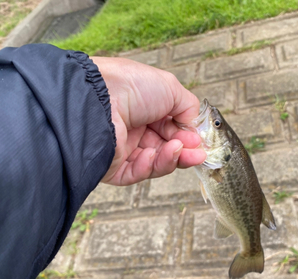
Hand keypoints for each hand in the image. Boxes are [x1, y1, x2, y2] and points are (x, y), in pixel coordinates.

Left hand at [92, 57, 205, 185]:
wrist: (97, 99)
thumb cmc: (130, 86)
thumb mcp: (170, 88)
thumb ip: (188, 108)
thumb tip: (195, 129)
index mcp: (143, 108)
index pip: (170, 127)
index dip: (186, 136)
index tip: (200, 142)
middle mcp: (132, 128)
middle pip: (165, 147)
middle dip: (184, 151)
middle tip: (198, 154)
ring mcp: (122, 148)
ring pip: (155, 162)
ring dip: (171, 158)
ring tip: (180, 150)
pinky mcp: (112, 166)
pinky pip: (138, 173)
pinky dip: (152, 166)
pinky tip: (154, 154)